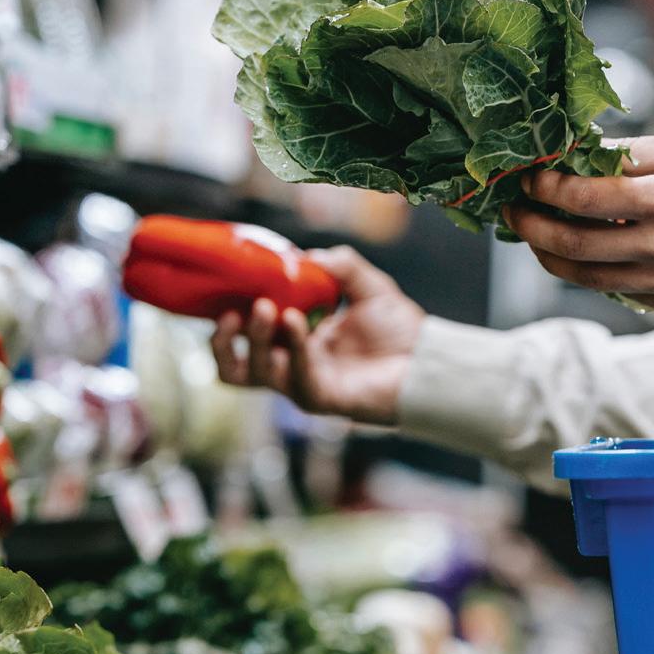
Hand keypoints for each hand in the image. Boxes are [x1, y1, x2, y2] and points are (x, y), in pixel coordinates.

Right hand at [211, 246, 424, 425]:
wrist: (428, 360)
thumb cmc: (399, 329)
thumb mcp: (368, 285)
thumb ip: (340, 265)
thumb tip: (306, 256)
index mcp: (294, 339)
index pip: (245, 332)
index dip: (228, 313)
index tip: (224, 287)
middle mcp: (291, 364)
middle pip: (235, 364)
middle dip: (224, 338)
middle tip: (230, 310)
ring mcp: (302, 383)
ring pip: (253, 374)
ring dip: (254, 340)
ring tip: (265, 309)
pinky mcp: (319, 398)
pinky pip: (294, 377)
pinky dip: (292, 347)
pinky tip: (295, 321)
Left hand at [504, 130, 653, 318]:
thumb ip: (632, 152)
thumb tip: (576, 152)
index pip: (591, 197)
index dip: (549, 187)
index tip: (528, 176)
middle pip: (579, 245)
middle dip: (533, 228)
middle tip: (511, 213)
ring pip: (591, 279)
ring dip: (551, 258)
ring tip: (532, 238)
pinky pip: (620, 293)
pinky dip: (591, 274)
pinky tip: (578, 254)